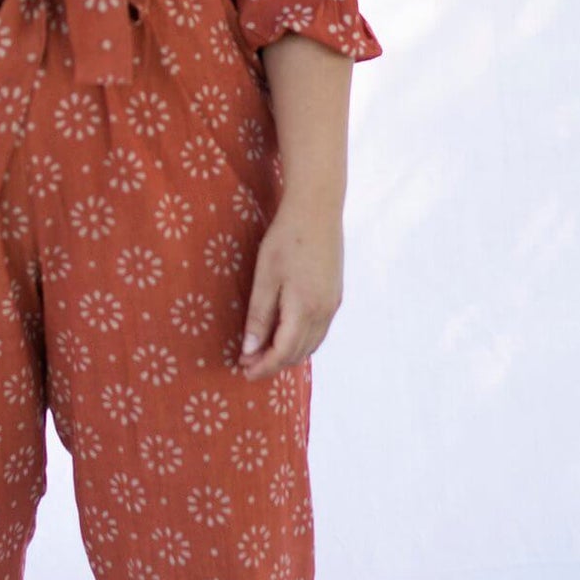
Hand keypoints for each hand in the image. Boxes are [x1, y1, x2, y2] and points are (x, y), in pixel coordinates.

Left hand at [238, 191, 343, 380]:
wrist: (318, 209)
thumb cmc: (286, 239)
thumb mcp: (265, 276)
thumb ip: (259, 315)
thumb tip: (249, 349)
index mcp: (305, 309)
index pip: (283, 352)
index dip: (263, 366)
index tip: (244, 370)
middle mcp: (324, 312)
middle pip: (299, 353)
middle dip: (274, 362)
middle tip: (248, 360)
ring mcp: (333, 305)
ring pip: (311, 344)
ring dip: (288, 353)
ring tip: (263, 351)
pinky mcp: (335, 296)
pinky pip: (319, 331)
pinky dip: (301, 341)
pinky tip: (285, 334)